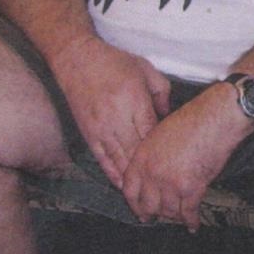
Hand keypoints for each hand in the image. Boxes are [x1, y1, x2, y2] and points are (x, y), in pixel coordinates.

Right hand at [47, 35, 170, 187]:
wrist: (77, 60)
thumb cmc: (114, 62)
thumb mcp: (146, 70)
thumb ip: (162, 93)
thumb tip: (167, 115)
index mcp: (134, 101)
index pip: (151, 133)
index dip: (163, 149)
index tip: (176, 160)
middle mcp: (116, 119)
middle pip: (137, 152)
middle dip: (151, 170)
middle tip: (167, 185)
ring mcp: (101, 129)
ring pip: (120, 160)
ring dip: (133, 178)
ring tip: (148, 193)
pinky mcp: (88, 134)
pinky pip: (102, 159)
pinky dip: (113, 174)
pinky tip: (123, 186)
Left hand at [120, 86, 249, 229]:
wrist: (217, 117)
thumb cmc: (196, 118)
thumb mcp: (163, 131)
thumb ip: (154, 153)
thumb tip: (155, 168)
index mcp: (144, 156)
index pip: (130, 188)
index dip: (134, 202)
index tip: (138, 208)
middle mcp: (153, 172)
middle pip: (147, 204)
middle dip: (151, 214)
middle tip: (153, 218)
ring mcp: (171, 182)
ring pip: (168, 211)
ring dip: (174, 217)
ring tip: (178, 219)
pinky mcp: (191, 188)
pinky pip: (188, 212)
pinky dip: (191, 220)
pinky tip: (192, 224)